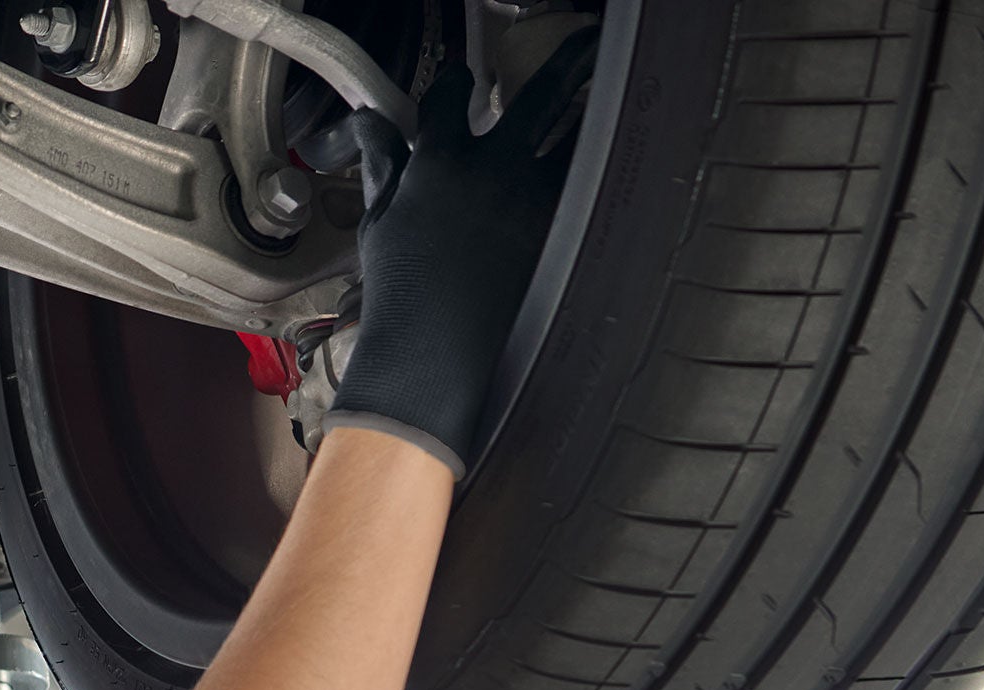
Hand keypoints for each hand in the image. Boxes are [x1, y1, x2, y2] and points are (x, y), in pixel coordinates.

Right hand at [325, 28, 597, 476]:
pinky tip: (614, 161)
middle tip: (582, 40)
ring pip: (580, 134)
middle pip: (538, 93)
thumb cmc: (398, 296)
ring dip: (596, 110)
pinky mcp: (559, 233)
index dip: (457, 84)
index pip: (452, 97)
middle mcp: (492, 167)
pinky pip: (590, 186)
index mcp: (439, 160)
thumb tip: (369, 122)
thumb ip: (382, 166)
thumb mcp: (378, 226)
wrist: (431, 355)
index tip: (464, 82)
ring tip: (611, 95)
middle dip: (566, 58)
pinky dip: (601, 170)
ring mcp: (531, 198)